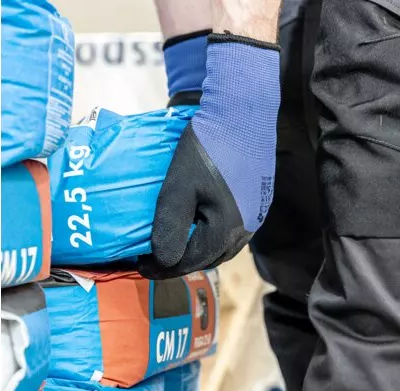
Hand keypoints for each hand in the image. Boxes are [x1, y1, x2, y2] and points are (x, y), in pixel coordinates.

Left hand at [146, 33, 279, 277]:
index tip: (140, 266)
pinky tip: (199, 225)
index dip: (162, 268)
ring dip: (198, 250)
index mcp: (226, 231)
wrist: (242, 112)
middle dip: (180, 262)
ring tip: (175, 244)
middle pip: (209, 259)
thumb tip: (163, 261)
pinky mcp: (258, 200)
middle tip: (154, 259)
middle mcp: (246, 230)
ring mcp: (256, 216)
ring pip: (223, 246)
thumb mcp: (178, 188)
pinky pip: (232, 229)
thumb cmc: (207, 148)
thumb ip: (170, 227)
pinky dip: (212, 235)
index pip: (190, 263)